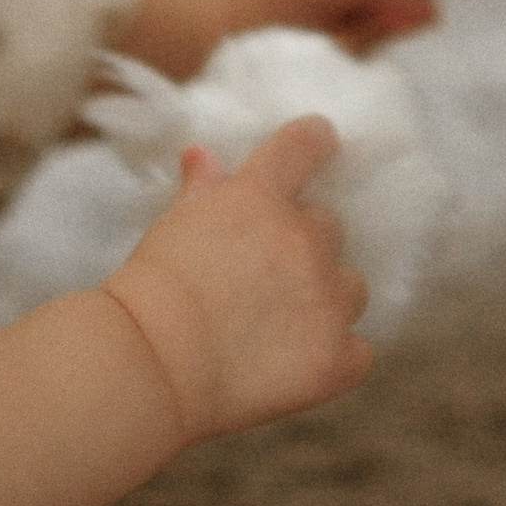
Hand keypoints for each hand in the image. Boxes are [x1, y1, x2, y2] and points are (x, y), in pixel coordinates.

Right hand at [105, 115, 369, 445]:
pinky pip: (357, 348)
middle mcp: (303, 240)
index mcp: (258, 198)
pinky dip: (335, 354)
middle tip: (264, 277)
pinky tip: (299, 366)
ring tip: (282, 327)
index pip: (302, 148)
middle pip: (328, 228)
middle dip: (303, 247)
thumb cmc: (148, 296)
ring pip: (350, 287)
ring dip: (326, 298)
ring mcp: (326, 298)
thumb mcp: (171, 230)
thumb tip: (204, 155)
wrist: (152, 366)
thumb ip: (200, 192)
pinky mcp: (337, 353)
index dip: (314, 142)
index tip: (323, 139)